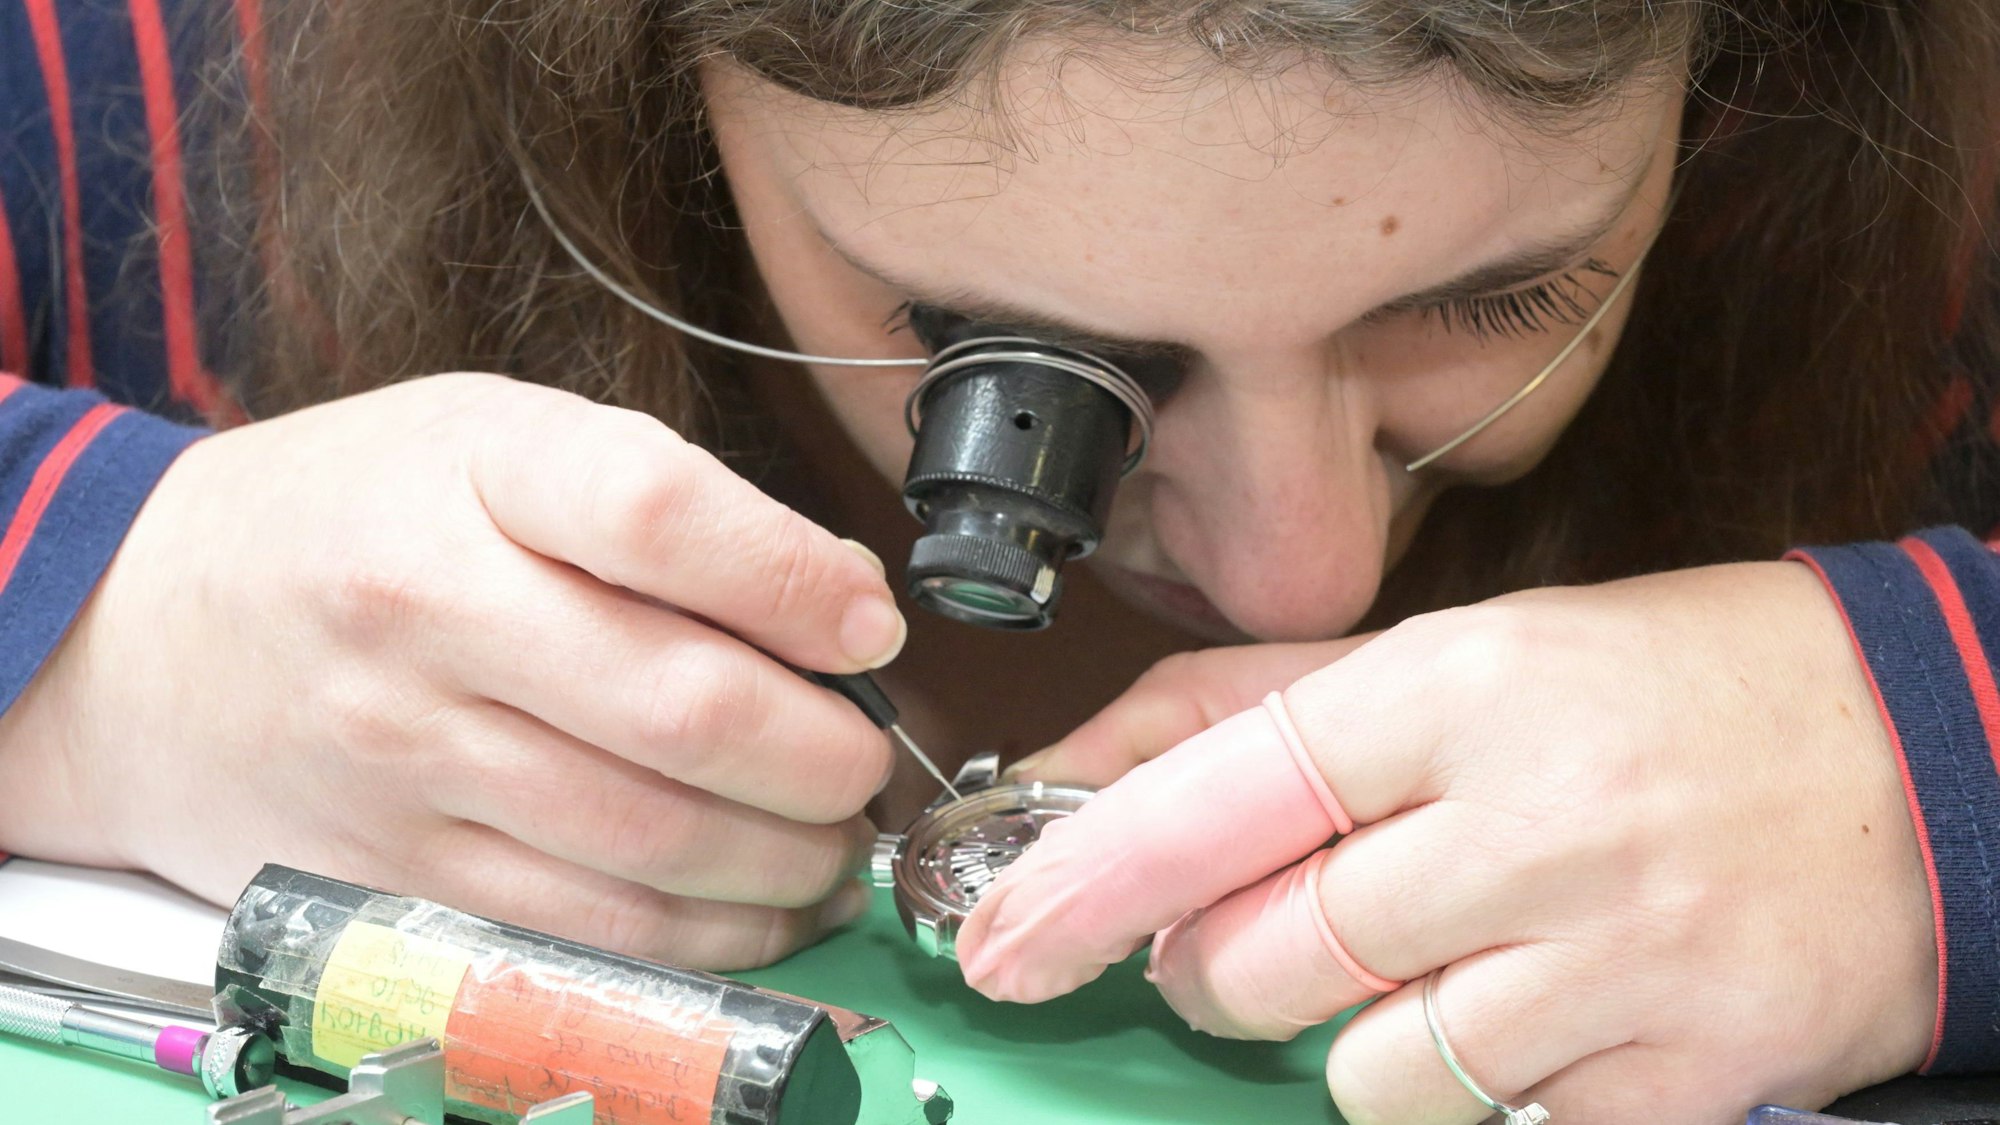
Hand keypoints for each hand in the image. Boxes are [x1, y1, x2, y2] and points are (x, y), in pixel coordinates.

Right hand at [0, 374, 905, 969]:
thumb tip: (841, 601)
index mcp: (469, 475)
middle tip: (865, 759)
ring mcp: (405, 763)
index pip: (658, 515)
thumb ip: (659, 498)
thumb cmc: (353, 519)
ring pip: (651, 842)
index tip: (870, 626)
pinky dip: (709, 935)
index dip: (799, 581)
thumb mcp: (492, 440)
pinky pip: (589, 930)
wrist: (140, 637)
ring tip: (832, 839)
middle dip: (825, 755)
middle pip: (683, 709)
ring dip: (789, 859)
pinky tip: (760, 905)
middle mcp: (428, 619)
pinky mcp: (395, 879)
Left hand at [959, 562, 1936, 1122]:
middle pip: (1270, 961)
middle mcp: (1534, 821)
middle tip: (1272, 932)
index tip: (1002, 941)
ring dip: (1351, 1040)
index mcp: (1459, 689)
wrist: (1917, 750)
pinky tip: (1528, 1011)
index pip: (1223, 792)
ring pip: (1364, 1072)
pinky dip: (1473, 1090)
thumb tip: (1074, 773)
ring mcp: (1616, 958)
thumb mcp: (1455, 648)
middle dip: (1221, 971)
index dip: (1089, 876)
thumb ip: (1248, 707)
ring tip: (1434, 961)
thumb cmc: (1658, 687)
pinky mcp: (1688, 1071)